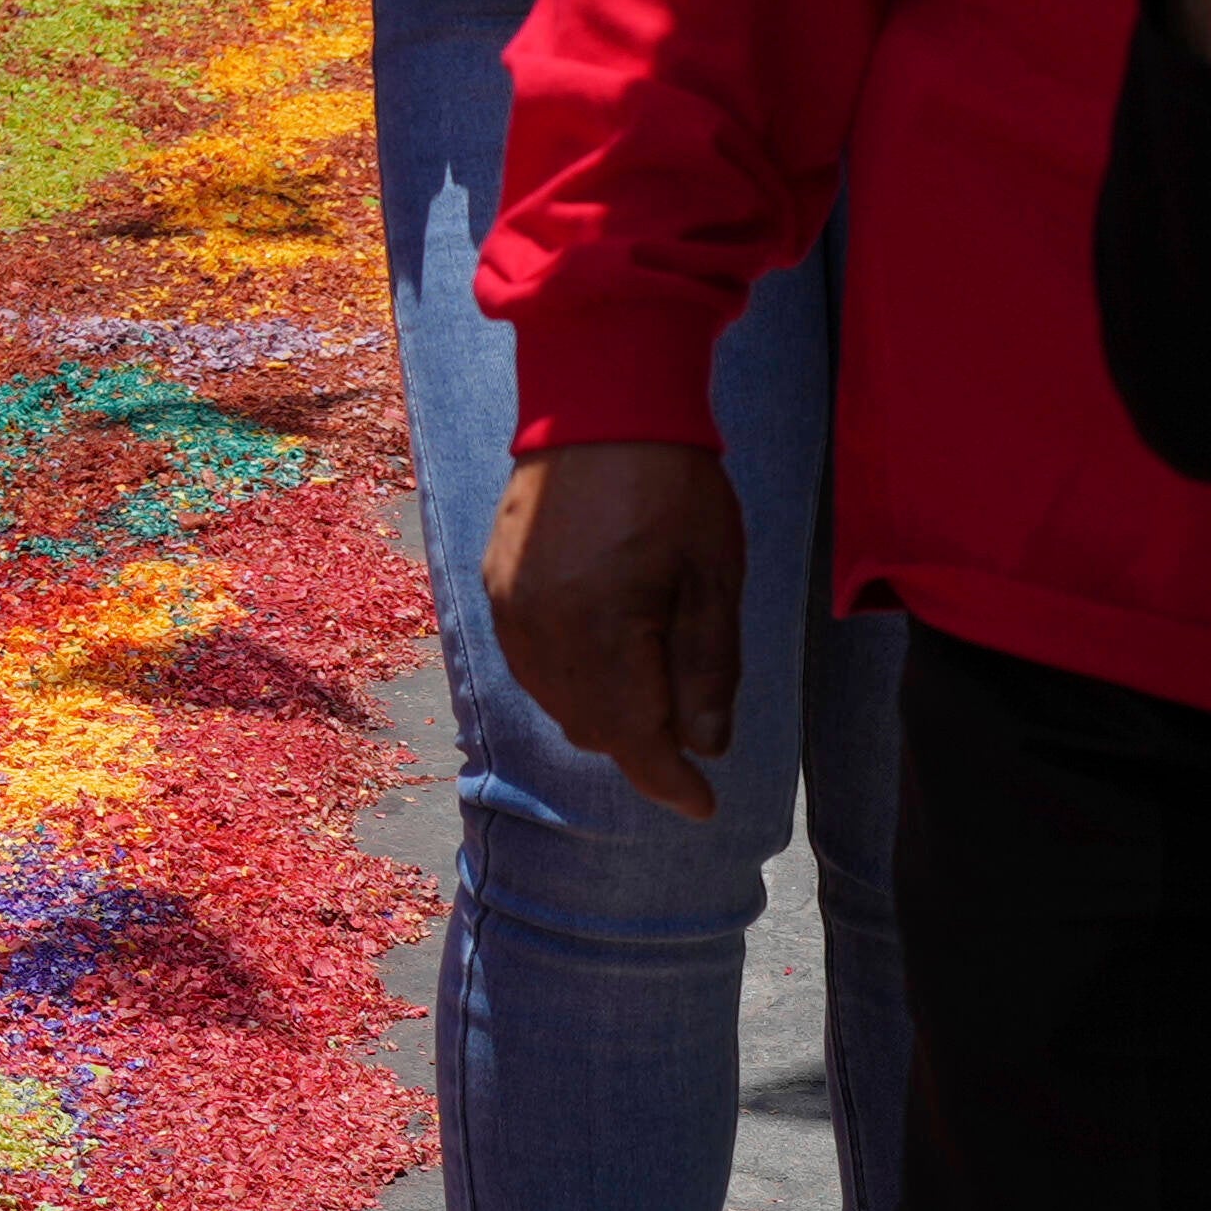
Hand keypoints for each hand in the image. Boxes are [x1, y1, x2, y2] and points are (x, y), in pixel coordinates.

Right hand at [482, 437, 746, 817]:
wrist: (599, 402)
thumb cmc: (672, 487)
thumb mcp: (714, 579)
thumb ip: (708, 668)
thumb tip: (705, 745)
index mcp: (599, 629)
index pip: (633, 737)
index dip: (669, 782)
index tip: (704, 807)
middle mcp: (539, 628)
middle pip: (589, 726)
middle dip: (640, 745)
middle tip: (689, 738)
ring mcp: (508, 605)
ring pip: (553, 698)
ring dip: (601, 714)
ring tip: (649, 698)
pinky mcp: (495, 583)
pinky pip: (529, 661)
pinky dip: (567, 679)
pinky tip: (601, 660)